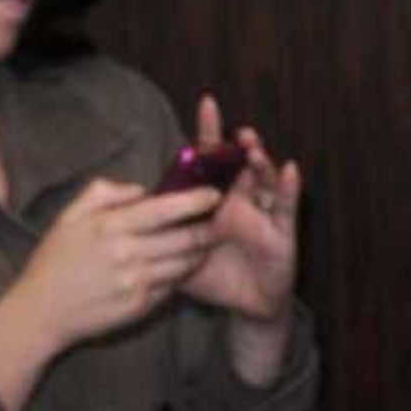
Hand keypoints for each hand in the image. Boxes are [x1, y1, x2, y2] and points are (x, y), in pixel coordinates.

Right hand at [14, 177, 220, 354]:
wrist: (39, 313)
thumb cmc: (53, 263)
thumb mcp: (68, 217)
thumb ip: (103, 193)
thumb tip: (141, 190)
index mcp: (110, 226)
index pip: (165, 209)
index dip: (195, 200)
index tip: (214, 194)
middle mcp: (127, 254)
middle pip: (184, 237)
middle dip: (209, 228)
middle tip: (221, 220)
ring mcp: (135, 282)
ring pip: (183, 264)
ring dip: (200, 253)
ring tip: (207, 243)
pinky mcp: (138, 306)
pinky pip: (171, 286)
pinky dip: (180, 275)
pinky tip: (181, 268)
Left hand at [178, 94, 300, 328]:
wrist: (242, 306)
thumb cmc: (211, 277)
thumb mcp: (177, 256)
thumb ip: (157, 237)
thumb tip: (121, 224)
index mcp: (214, 201)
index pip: (211, 161)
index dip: (210, 133)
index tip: (207, 103)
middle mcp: (240, 200)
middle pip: (239, 164)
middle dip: (238, 145)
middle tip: (235, 131)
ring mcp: (262, 213)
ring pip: (264, 179)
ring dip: (260, 161)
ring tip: (252, 148)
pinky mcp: (282, 231)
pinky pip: (287, 206)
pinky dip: (289, 188)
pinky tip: (289, 169)